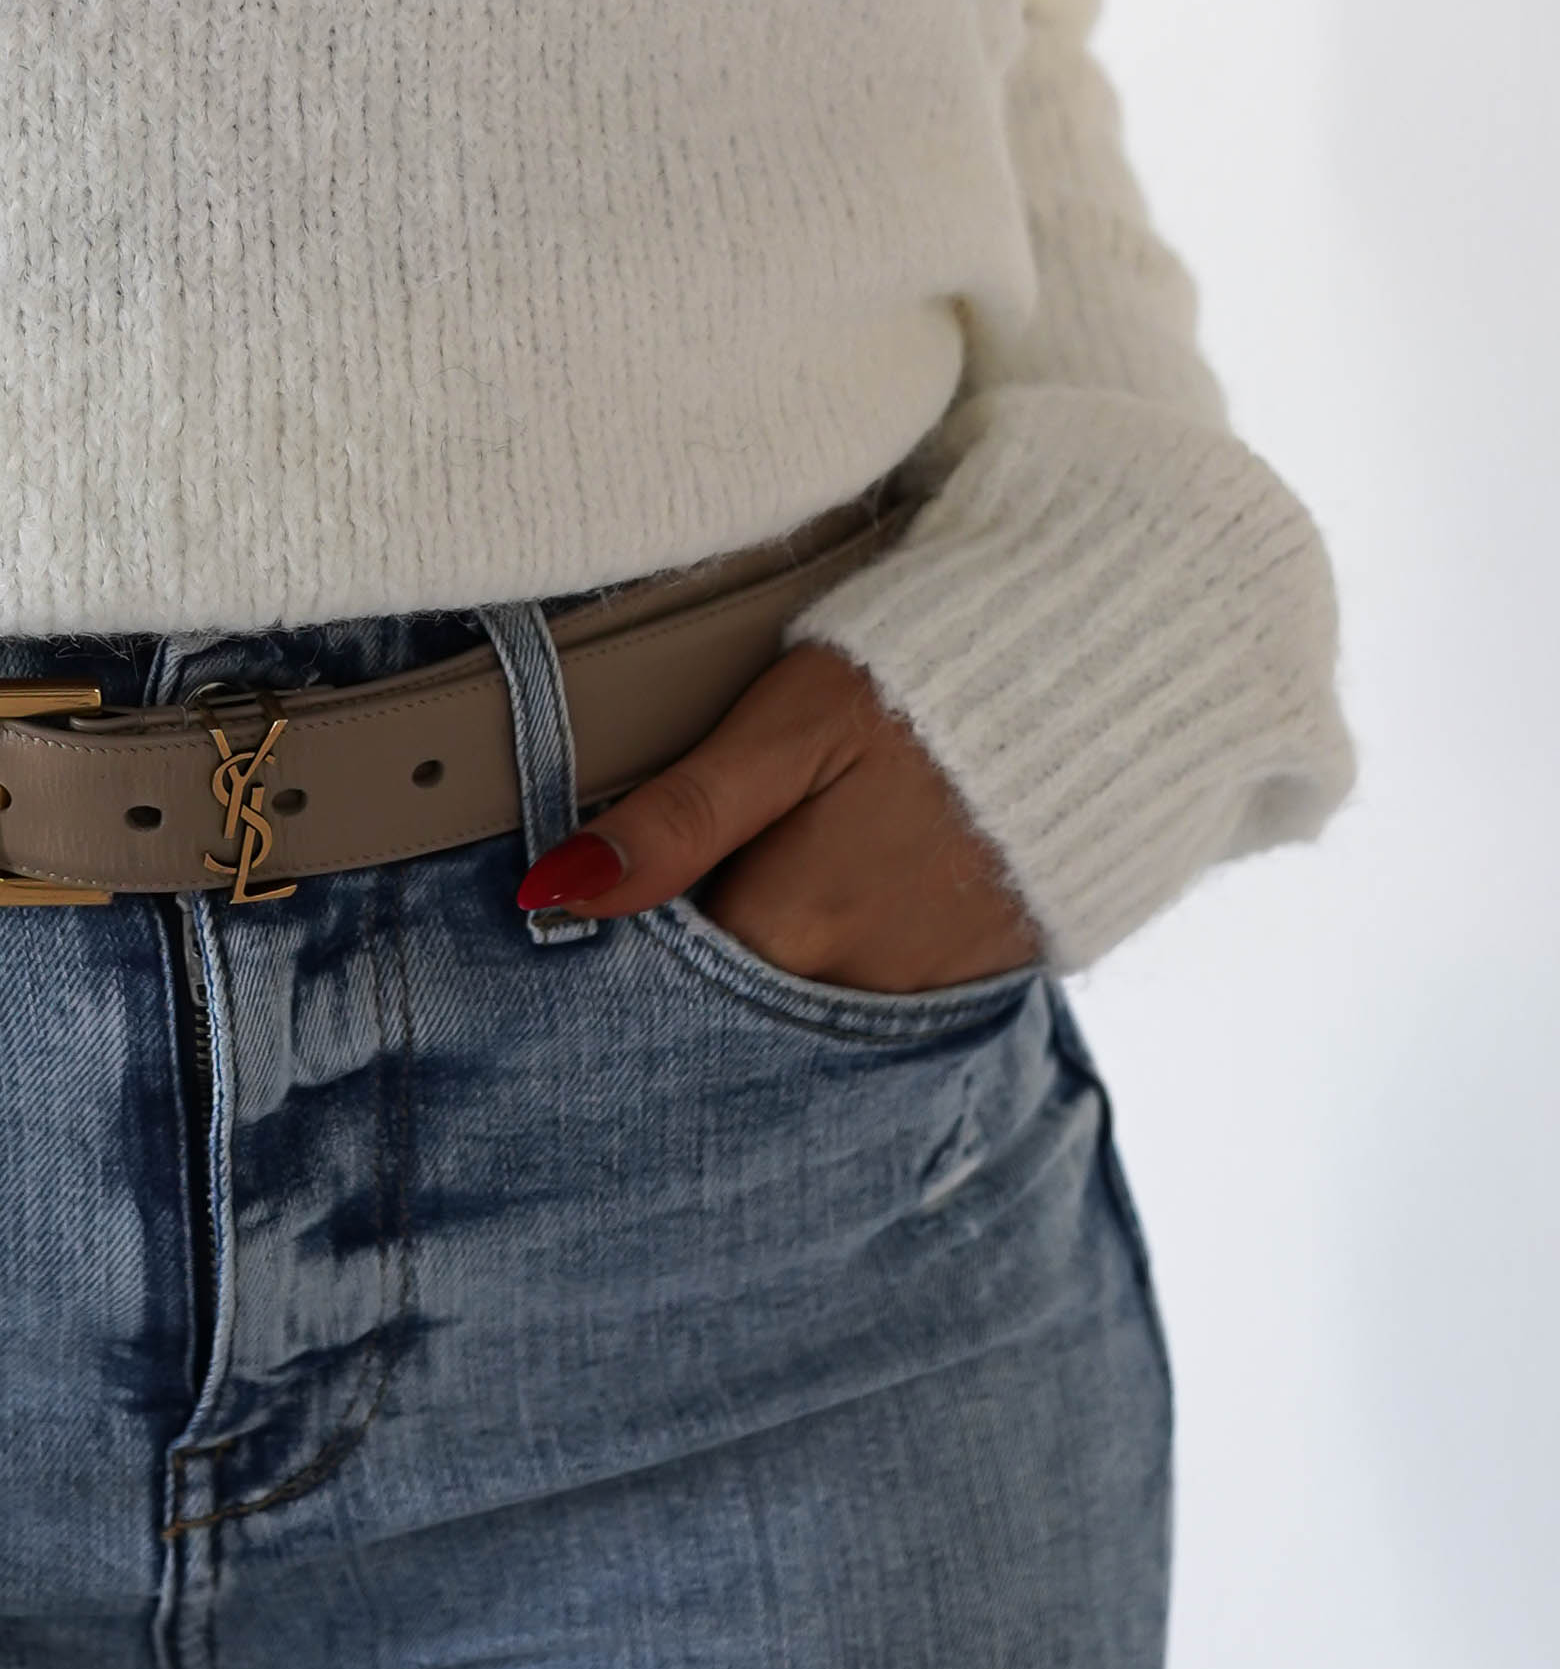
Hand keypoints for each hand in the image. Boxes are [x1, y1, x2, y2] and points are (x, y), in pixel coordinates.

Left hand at [515, 644, 1043, 993]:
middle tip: (711, 849)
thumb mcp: (790, 723)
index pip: (665, 966)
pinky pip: (876, 984)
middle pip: (733, 989)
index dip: (634, 917)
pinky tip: (852, 875)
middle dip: (700, 938)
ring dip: (775, 940)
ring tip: (789, 851)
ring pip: (801, 988)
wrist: (1113, 680)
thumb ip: (677, 818)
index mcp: (791, 928)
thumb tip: (556, 891)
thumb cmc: (932, 680)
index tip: (611, 875)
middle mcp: (855, 985)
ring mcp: (925, 989)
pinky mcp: (979, 972)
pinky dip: (847, 942)